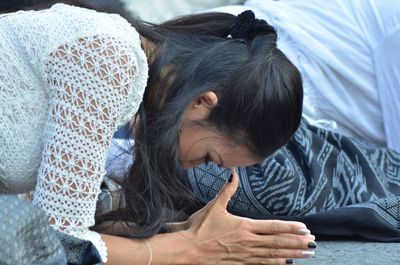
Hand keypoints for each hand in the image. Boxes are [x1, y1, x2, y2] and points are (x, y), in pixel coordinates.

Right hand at [178, 169, 315, 264]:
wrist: (190, 249)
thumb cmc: (201, 228)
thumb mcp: (214, 207)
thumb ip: (227, 190)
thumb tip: (233, 174)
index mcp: (244, 226)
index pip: (273, 227)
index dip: (291, 228)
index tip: (305, 228)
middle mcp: (248, 241)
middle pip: (278, 242)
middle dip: (297, 242)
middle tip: (313, 243)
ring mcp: (246, 254)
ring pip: (274, 254)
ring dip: (292, 253)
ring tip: (307, 254)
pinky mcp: (240, 263)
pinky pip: (263, 264)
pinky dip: (276, 263)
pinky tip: (287, 263)